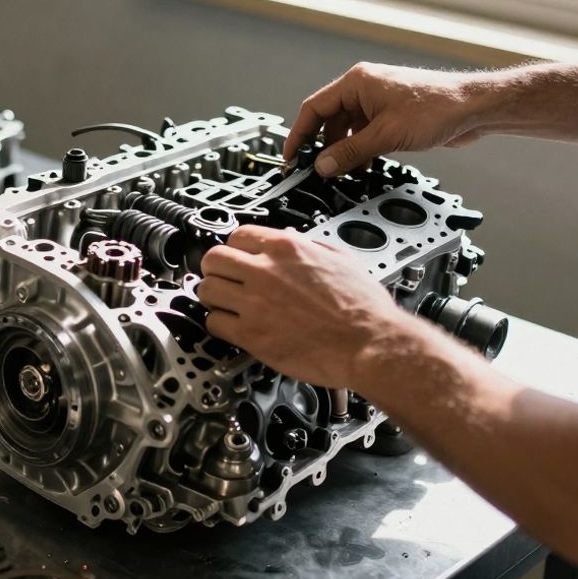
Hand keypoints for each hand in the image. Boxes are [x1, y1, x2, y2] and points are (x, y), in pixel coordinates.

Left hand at [198, 225, 421, 388]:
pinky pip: (214, 323)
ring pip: (207, 290)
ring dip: (214, 297)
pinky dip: (220, 324)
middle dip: (217, 270)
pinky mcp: (251, 334)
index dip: (236, 249)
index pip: (238, 236)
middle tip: (223, 280)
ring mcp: (255, 303)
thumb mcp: (340, 258)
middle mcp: (265, 271)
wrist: (370, 343)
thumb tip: (292, 236)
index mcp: (287, 248)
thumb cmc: (363, 307)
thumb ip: (309, 244)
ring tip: (226, 304)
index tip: (237, 259)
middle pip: (214, 259)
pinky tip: (233, 326)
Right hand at [284, 62, 499, 175]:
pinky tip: (362, 167)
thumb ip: (350, 152)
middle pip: (329, 120)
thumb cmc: (437, 108)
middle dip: (323, 147)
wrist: (473, 108)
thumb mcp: (385, 135)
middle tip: (316, 170)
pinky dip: (360, 150)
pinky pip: (365, 133)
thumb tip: (323, 165)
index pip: (314, 108)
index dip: (299, 134)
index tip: (292, 156)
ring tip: (343, 173)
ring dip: (344, 152)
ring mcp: (378, 101)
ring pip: (347, 129)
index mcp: (357, 82)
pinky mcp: (391, 115)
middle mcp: (364, 88)